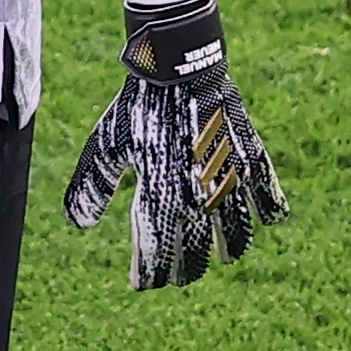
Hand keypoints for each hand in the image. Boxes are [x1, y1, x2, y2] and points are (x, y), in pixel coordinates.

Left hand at [58, 0, 284, 287]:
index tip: (142, 283)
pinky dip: (271, 208)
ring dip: (230, 248)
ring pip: (234, 230)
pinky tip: (271, 219)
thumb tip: (79, 225)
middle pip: (195, 249)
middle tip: (181, 278)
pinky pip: (267, 190)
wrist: (176, 67)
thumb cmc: (137, 107)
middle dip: (187, 269)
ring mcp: (225, 177)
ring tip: (227, 257)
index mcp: (157, 193)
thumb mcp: (105, 146)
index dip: (149, 273)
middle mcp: (194, 194)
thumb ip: (91, 186)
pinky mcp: (248, 156)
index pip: (155, 250)